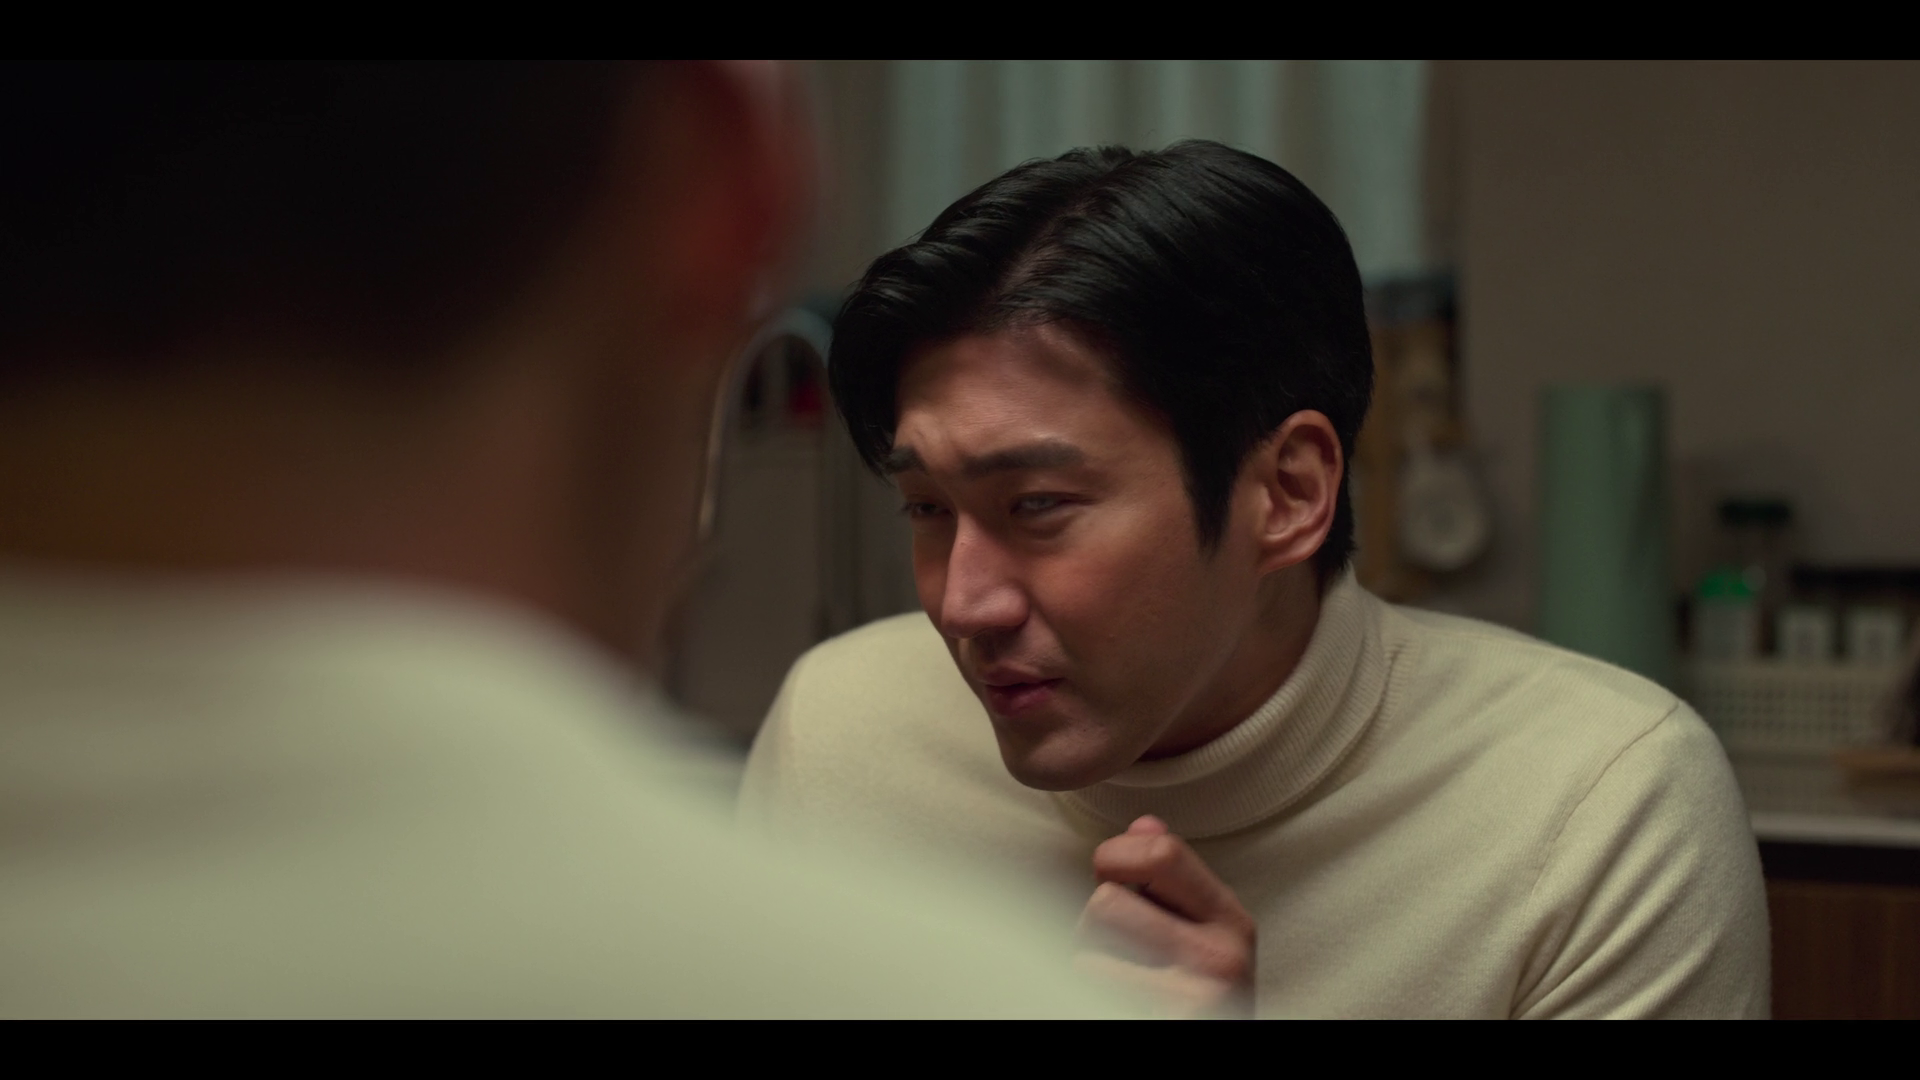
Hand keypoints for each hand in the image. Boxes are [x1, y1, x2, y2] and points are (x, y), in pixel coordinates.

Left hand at [1074, 815, 1256, 1017]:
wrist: (1213, 1036)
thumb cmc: (1198, 1001)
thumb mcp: (1204, 937)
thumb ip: (1173, 881)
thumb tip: (1144, 826)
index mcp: (1231, 920)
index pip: (1157, 849)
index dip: (1115, 859)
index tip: (1116, 881)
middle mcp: (1220, 957)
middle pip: (1106, 901)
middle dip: (1094, 926)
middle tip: (1119, 954)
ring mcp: (1192, 999)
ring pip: (1085, 950)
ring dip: (1087, 965)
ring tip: (1119, 985)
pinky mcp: (1166, 1022)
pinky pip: (1084, 989)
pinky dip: (1086, 998)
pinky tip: (1121, 1006)